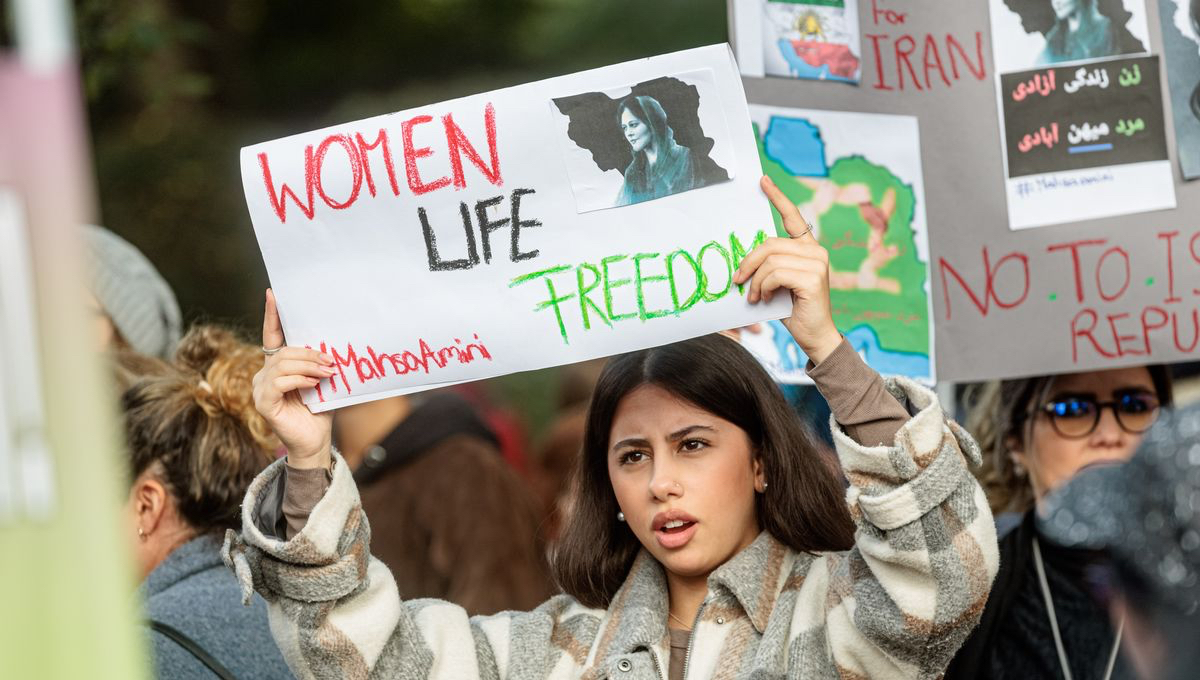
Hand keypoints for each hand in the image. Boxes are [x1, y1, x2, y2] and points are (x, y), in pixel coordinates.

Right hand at [251, 289, 334, 469]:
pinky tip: (314, 383)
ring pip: (282, 364)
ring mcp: (260, 389)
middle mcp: (264, 375)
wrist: (315, 441)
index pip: (272, 336)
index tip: (273, 294)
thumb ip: (320, 363)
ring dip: (308, 365)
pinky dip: (300, 379)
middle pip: (283, 351)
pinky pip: (280, 382)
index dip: (272, 315)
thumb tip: (333, 344)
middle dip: (309, 352)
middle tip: (331, 360)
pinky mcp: (263, 403)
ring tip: (327, 372)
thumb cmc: (319, 410)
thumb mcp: (322, 381)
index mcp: (277, 367)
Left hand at [732, 176, 842, 364]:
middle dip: (748, 262)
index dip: (777, 198)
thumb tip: (743, 260)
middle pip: (770, 243)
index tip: (763, 181)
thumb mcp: (777, 283)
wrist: (814, 336)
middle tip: (738, 281)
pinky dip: (764, 287)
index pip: (792, 217)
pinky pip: (775, 273)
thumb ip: (768, 265)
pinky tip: (765, 298)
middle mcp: (816, 250)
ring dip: (755, 281)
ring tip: (755, 296)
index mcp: (808, 248)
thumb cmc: (792, 310)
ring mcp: (817, 262)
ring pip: (770, 260)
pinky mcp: (813, 277)